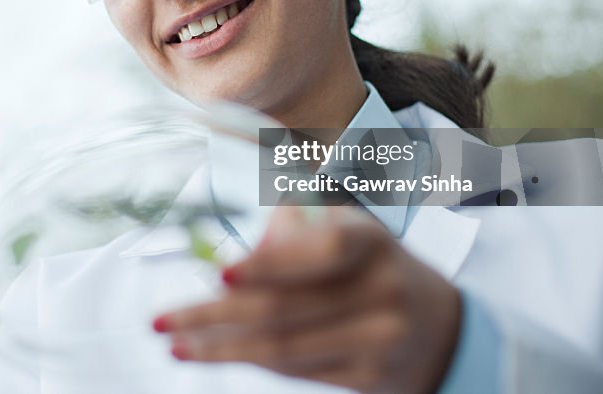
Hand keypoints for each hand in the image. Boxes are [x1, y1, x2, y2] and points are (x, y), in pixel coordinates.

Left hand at [154, 206, 461, 393]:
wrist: (438, 327)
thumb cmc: (368, 264)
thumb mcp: (344, 229)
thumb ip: (291, 224)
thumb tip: (228, 232)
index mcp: (371, 241)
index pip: (322, 250)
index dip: (271, 263)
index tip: (220, 274)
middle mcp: (383, 290)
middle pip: (286, 309)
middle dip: (214, 315)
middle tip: (163, 318)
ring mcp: (380, 340)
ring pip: (283, 348)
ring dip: (219, 347)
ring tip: (174, 340)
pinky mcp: (369, 378)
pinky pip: (295, 371)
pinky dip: (248, 361)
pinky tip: (212, 352)